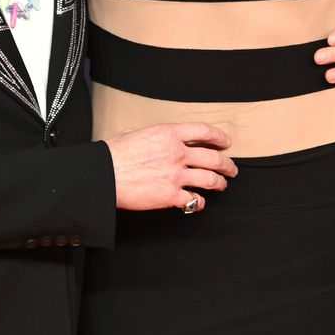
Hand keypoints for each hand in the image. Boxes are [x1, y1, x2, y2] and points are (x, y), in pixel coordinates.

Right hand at [106, 123, 235, 212]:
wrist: (103, 175)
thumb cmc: (113, 155)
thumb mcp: (136, 133)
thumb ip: (154, 136)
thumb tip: (160, 139)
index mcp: (168, 134)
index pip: (204, 132)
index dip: (219, 137)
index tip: (225, 142)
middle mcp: (177, 153)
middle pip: (213, 158)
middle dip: (227, 164)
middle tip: (230, 168)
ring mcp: (176, 175)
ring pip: (209, 180)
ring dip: (219, 183)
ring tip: (221, 185)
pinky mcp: (170, 195)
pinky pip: (193, 201)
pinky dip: (199, 203)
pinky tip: (198, 203)